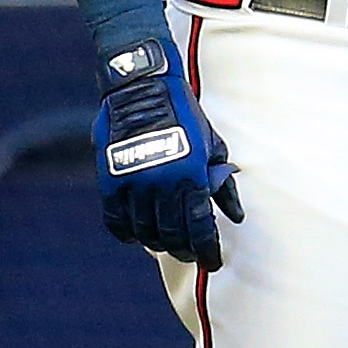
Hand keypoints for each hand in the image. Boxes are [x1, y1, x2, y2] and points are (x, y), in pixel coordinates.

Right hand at [92, 37, 244, 269]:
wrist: (142, 85)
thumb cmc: (185, 115)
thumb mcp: (212, 146)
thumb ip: (222, 183)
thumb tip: (237, 216)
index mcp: (192, 174)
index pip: (200, 227)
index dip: (207, 250)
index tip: (212, 262)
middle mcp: (163, 182)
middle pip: (172, 235)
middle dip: (184, 250)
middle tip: (190, 254)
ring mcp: (134, 181)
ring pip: (144, 231)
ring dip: (157, 243)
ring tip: (166, 243)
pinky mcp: (110, 178)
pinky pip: (115, 220)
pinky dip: (126, 234)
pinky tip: (136, 237)